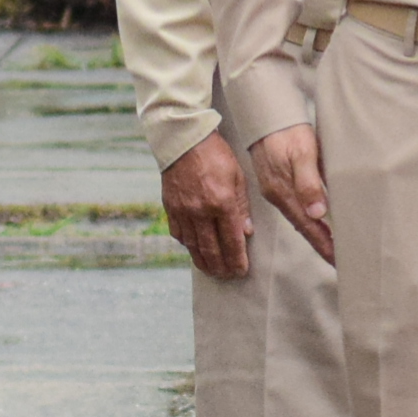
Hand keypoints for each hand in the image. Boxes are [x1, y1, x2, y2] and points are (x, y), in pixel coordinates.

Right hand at [158, 132, 253, 279]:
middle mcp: (201, 211)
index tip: (241, 271)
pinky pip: (179, 234)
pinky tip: (194, 250)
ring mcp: (183, 211)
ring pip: (193, 246)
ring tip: (212, 271)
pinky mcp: (170, 207)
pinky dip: (187, 245)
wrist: (184, 141)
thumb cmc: (216, 155)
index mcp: (222, 202)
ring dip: (204, 261)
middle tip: (228, 276)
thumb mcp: (238, 177)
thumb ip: (242, 206)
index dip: (237, 259)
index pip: (231, 240)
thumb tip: (246, 232)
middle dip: (221, 266)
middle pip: (211, 249)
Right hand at [248, 125, 335, 262]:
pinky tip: (317, 223)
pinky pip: (294, 208)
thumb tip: (317, 213)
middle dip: (322, 246)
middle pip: (304, 228)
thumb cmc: (288, 131)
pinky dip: (308, 220)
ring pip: (299, 220)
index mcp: (284, 192)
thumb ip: (309, 182)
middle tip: (343, 262)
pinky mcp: (277, 183)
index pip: (309, 226)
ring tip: (334, 248)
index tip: (338, 261)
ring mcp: (276, 190)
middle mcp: (278, 195)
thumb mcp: (303, 153)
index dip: (324, 245)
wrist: (266, 114)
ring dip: (316, 234)